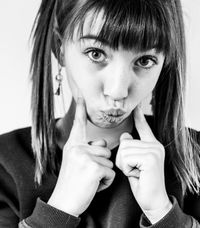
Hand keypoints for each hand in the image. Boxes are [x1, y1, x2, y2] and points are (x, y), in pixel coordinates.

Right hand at [48, 96, 114, 216]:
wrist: (64, 203)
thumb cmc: (72, 184)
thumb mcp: (75, 162)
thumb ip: (88, 149)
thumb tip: (102, 143)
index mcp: (73, 145)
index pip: (78, 124)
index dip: (80, 109)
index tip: (81, 95)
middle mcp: (77, 147)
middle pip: (105, 149)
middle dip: (102, 164)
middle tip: (87, 176)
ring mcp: (85, 156)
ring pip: (110, 161)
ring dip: (104, 174)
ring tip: (89, 181)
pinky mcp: (93, 168)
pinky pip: (111, 172)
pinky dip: (106, 182)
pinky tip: (93, 187)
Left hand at [116, 105, 171, 222]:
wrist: (152, 201)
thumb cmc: (142, 182)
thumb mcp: (134, 162)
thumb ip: (131, 148)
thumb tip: (125, 136)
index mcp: (152, 145)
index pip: (143, 127)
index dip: (138, 116)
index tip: (136, 105)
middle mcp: (155, 145)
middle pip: (124, 142)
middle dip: (122, 159)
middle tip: (134, 169)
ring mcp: (154, 150)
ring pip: (123, 150)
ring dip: (124, 165)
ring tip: (136, 172)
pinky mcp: (151, 158)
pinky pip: (126, 158)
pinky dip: (126, 169)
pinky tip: (137, 174)